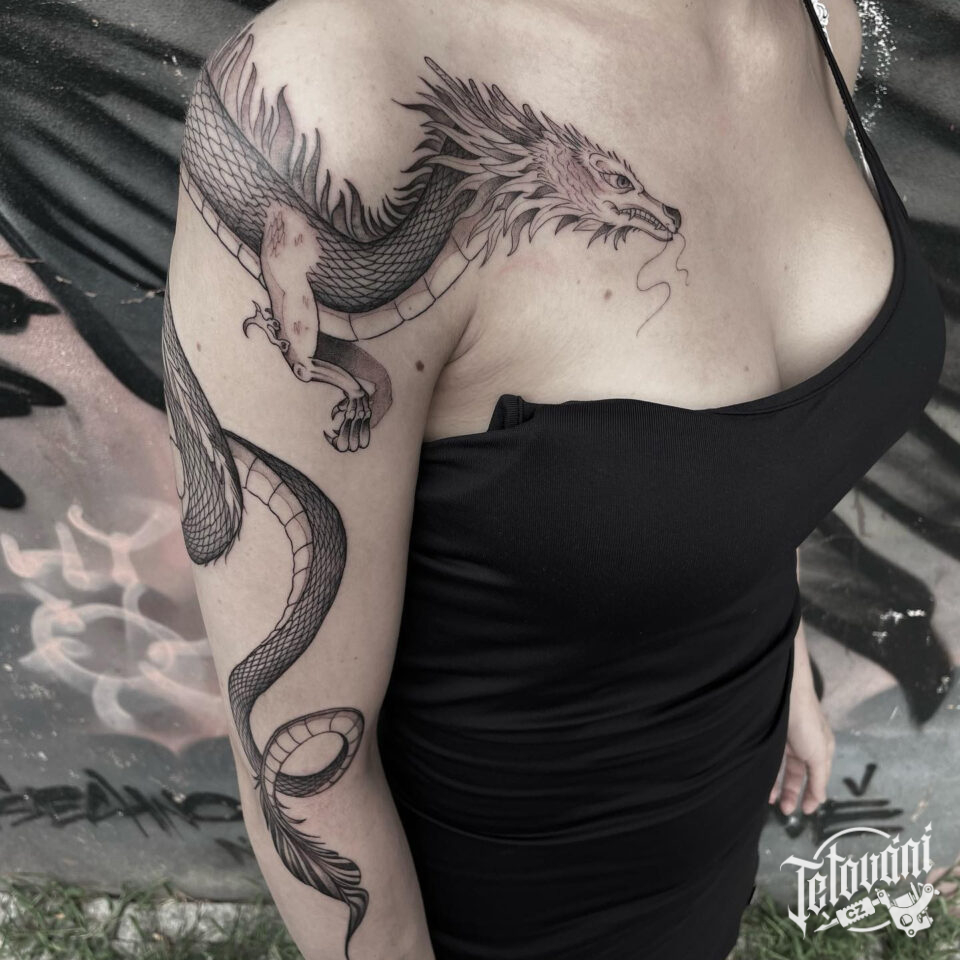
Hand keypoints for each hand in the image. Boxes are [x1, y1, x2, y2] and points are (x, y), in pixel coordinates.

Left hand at [768, 676, 834, 815]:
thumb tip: (821, 799)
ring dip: (777, 786)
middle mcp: (803, 746)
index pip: (817, 777)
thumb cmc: (807, 723)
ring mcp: (785, 741)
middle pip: (797, 774)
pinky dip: (766, 773)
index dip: (812, 795)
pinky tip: (762, 784)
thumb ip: (819, 777)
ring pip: (780, 769)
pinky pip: (768, 759)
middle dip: (792, 793)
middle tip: (784, 811)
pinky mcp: (769, 736)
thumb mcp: (819, 754)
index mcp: (820, 749)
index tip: (806, 811)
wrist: (786, 692)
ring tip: (771, 802)